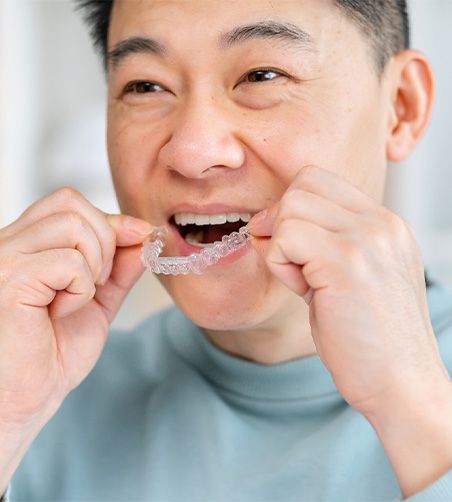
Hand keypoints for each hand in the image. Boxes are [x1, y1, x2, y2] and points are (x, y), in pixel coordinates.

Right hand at [0, 188, 152, 427]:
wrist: (24, 400)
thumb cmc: (51, 355)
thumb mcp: (97, 301)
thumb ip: (118, 267)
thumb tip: (143, 234)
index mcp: (26, 245)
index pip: (68, 203)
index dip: (110, 220)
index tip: (139, 237)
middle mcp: (8, 243)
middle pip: (70, 202)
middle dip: (105, 238)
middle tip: (98, 282)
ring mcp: (5, 259)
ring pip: (72, 224)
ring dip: (94, 264)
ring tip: (78, 298)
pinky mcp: (9, 279)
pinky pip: (68, 261)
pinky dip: (81, 289)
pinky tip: (61, 312)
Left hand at [248, 165, 449, 416]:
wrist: (401, 384)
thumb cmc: (368, 337)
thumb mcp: (349, 276)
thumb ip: (317, 242)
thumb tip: (265, 222)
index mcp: (384, 224)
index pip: (319, 180)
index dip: (292, 209)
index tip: (293, 247)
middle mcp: (380, 223)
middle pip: (301, 185)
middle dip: (281, 222)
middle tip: (293, 265)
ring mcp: (367, 239)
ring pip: (290, 207)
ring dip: (281, 246)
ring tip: (303, 282)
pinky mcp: (347, 262)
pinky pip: (285, 237)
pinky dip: (280, 263)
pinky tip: (303, 291)